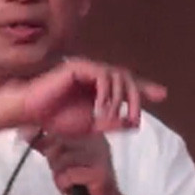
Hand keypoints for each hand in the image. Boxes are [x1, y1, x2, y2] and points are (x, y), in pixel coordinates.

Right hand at [19, 59, 165, 137]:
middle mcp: (95, 75)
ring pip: (117, 76)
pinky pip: (102, 75)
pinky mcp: (79, 67)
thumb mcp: (91, 127)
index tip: (162, 95)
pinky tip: (102, 108)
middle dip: (137, 96)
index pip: (125, 84)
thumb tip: (133, 122)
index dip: (143, 88)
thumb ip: (112, 123)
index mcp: (98, 87)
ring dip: (119, 99)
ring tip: (110, 117)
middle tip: (136, 117)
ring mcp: (87, 69)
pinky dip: (106, 92)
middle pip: (126, 78)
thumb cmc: (56, 119)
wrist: (32, 114)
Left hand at [32, 133, 118, 194]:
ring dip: (58, 175)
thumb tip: (26, 134)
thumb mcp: (63, 160)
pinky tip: (70, 190)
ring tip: (67, 183)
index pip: (61, 126)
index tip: (40, 145)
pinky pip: (68, 174)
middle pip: (59, 142)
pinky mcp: (98, 173)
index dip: (47, 138)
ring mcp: (100, 155)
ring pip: (62, 159)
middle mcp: (97, 140)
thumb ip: (47, 146)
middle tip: (62, 174)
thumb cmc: (84, 182)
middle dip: (54, 161)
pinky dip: (63, 184)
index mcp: (91, 132)